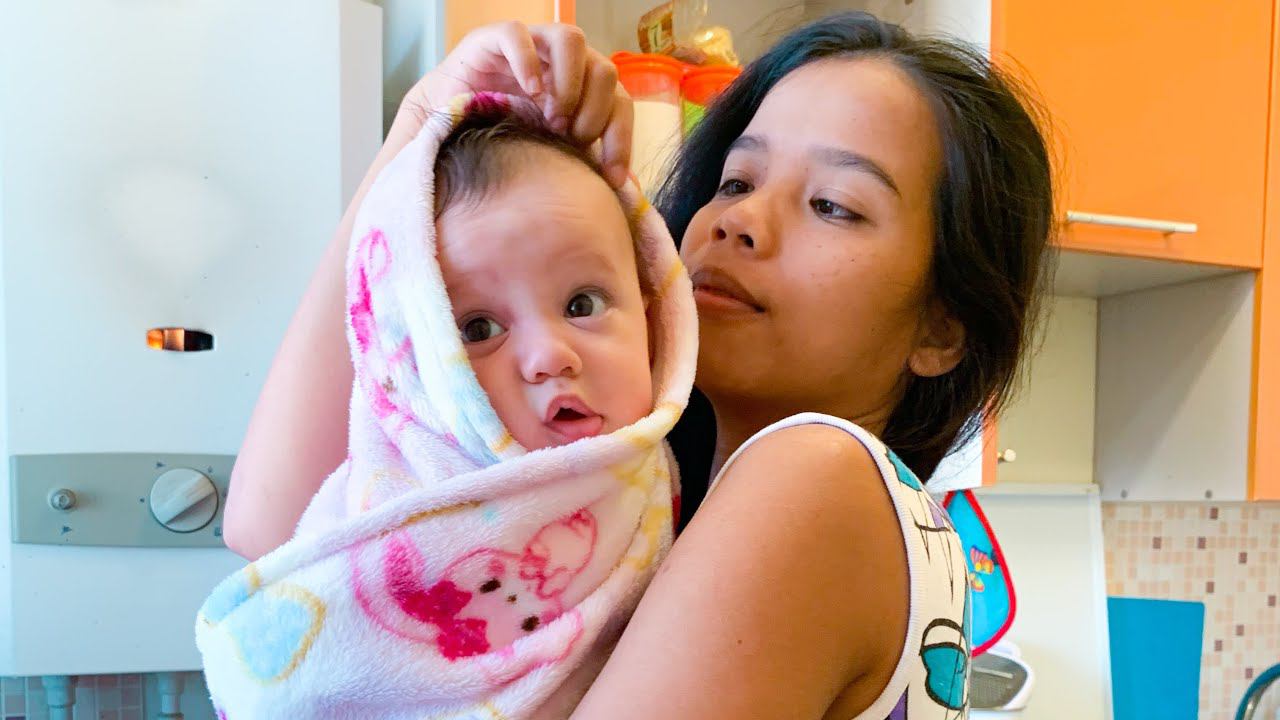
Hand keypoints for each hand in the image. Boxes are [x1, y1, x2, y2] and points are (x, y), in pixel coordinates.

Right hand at [402, 22, 632, 187]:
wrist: (446, 124)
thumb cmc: (501, 137)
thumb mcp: (548, 155)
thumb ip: (584, 163)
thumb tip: (627, 191)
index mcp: (582, 88)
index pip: (619, 104)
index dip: (620, 140)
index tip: (610, 178)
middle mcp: (562, 63)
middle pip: (604, 70)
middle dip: (593, 112)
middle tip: (568, 140)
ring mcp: (531, 46)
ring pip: (571, 39)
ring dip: (568, 85)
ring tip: (550, 118)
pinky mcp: (495, 39)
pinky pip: (519, 35)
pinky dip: (528, 61)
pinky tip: (528, 93)